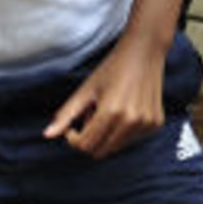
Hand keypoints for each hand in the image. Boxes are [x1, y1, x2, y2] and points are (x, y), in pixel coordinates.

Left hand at [44, 33, 164, 158]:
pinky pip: (130, 140)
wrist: (144, 51)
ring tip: (108, 110)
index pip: (85, 145)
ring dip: (106, 135)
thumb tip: (47, 135)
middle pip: (100, 151)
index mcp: (111, 112)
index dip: (73, 138)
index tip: (72, 126)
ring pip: (115, 147)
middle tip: (91, 115)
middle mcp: (131, 121)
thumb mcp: (85, 90)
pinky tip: (123, 110)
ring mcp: (146, 124)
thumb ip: (66, 115)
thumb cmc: (112, 68)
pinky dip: (122, 131)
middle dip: (90, 138)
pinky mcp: (155, 124)